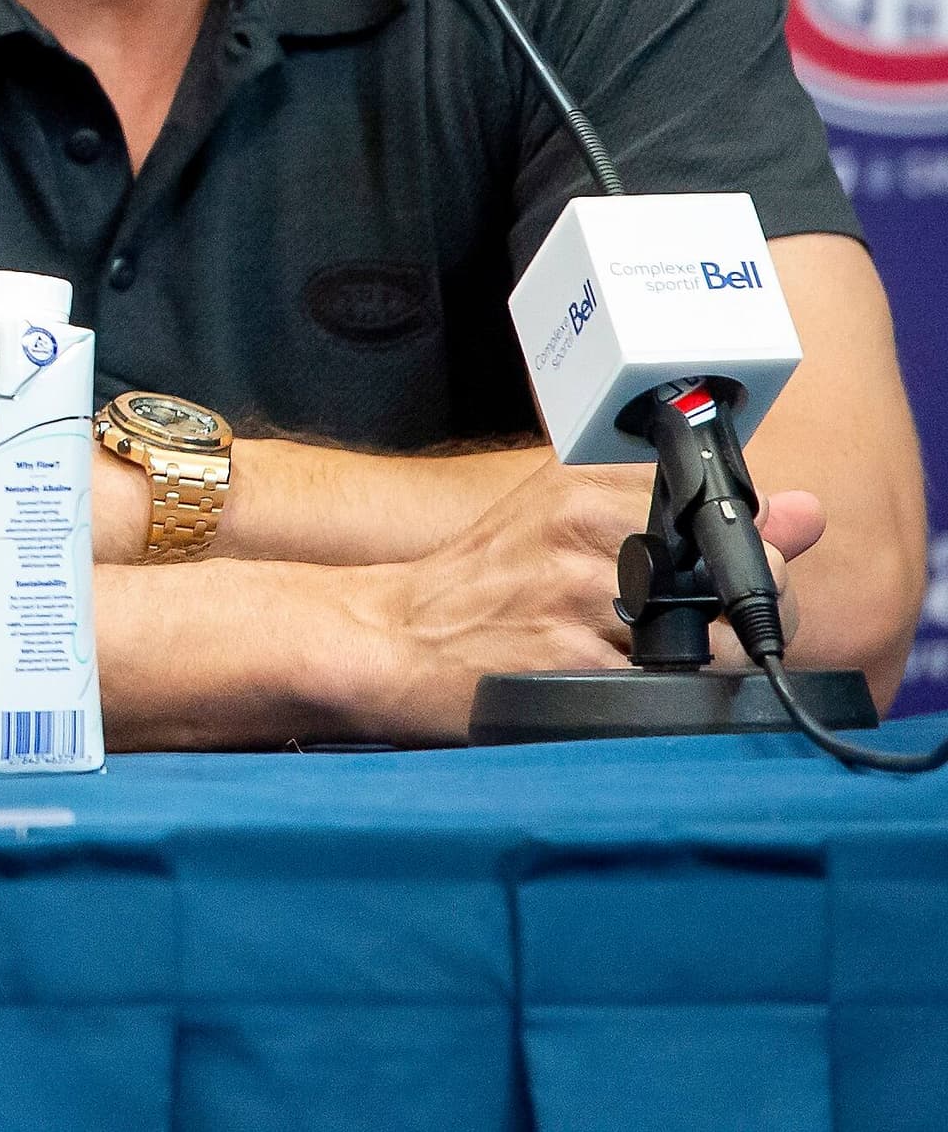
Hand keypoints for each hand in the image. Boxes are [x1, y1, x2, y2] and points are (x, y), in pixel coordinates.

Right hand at [347, 462, 826, 739]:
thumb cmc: (478, 587)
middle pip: (733, 580)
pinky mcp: (566, 658)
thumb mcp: (565, 523)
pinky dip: (655, 701)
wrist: (386, 638)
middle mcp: (584, 533)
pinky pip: (663, 691)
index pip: (724, 519)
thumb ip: (680, 516)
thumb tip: (804, 512)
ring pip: (711, 642)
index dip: (746, 565)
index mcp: (586, 490)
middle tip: (684, 641)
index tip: (718, 591)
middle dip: (737, 622)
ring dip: (699, 669)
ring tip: (633, 667)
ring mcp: (575, 596)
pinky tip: (608, 689)